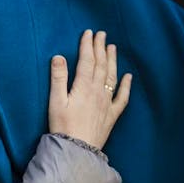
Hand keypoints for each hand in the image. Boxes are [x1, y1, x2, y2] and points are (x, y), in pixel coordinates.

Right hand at [48, 30, 131, 149]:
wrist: (78, 149)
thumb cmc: (63, 126)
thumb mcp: (55, 101)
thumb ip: (58, 78)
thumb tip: (59, 57)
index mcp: (83, 87)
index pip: (87, 61)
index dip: (88, 46)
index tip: (88, 33)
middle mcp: (98, 92)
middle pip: (101, 65)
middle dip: (100, 48)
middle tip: (101, 34)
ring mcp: (107, 103)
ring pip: (112, 77)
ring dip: (112, 61)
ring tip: (112, 47)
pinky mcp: (111, 114)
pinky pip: (122, 97)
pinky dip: (126, 85)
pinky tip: (128, 76)